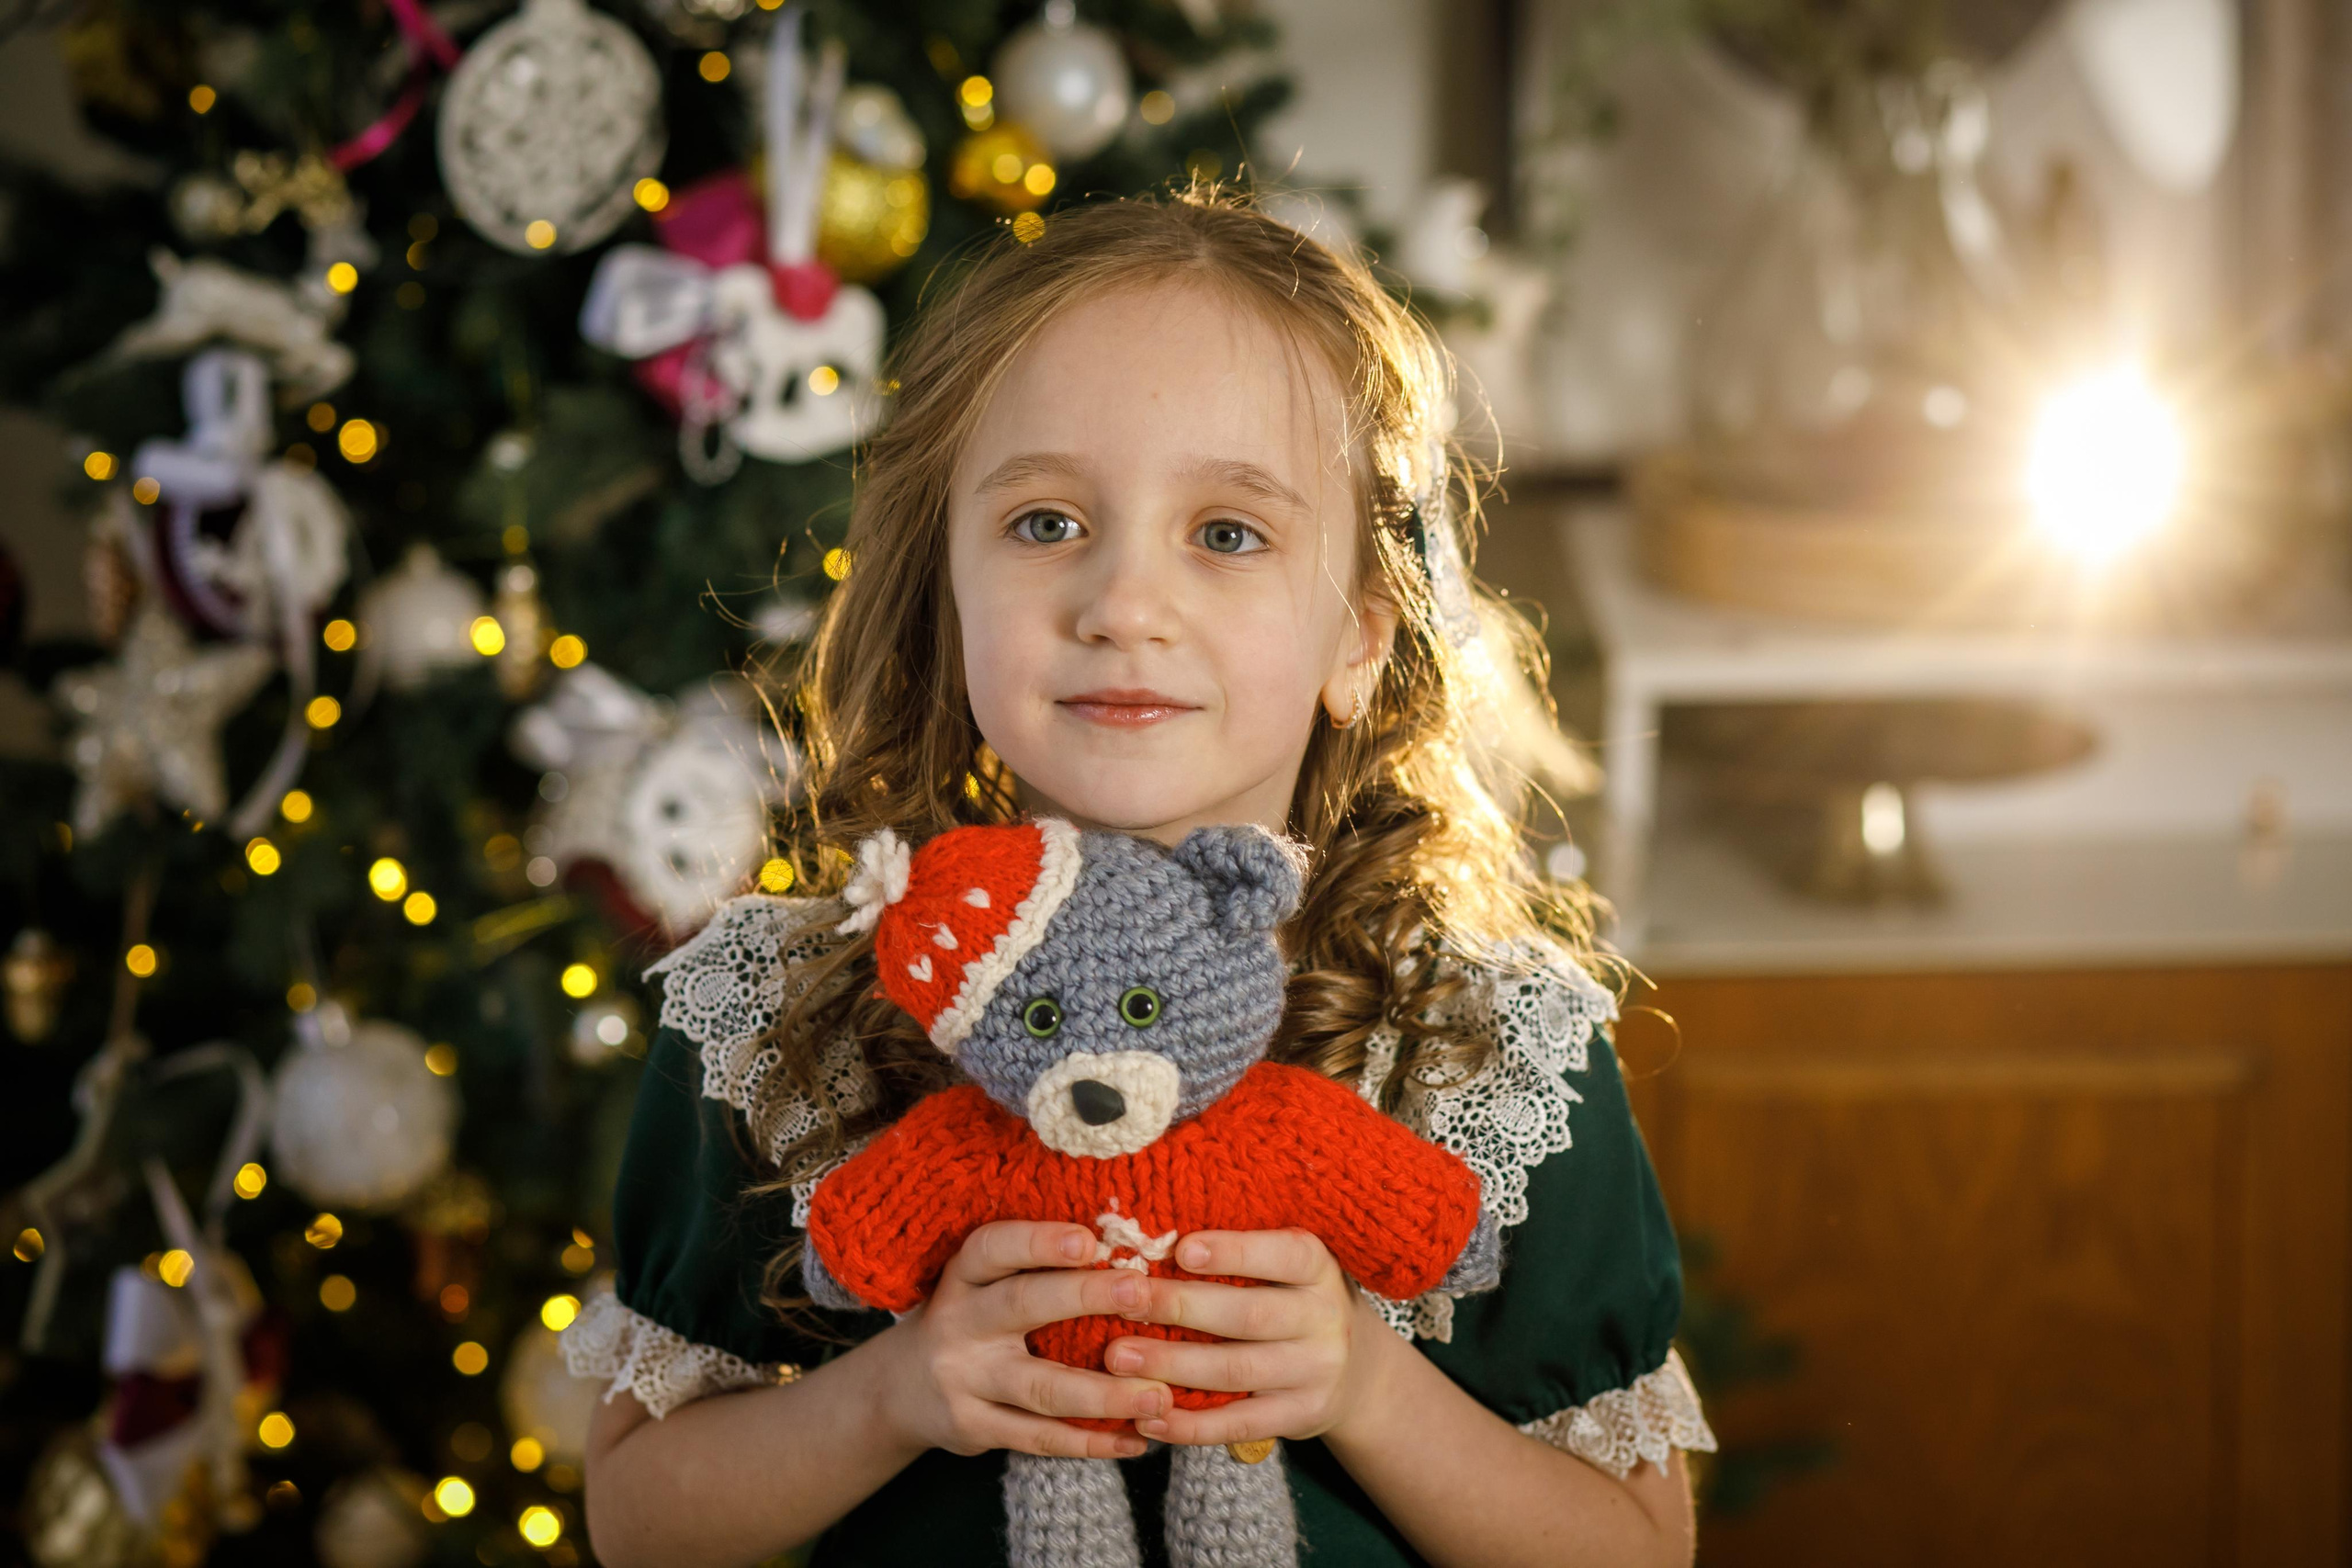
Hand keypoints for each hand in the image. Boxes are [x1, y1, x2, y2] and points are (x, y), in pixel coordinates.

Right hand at [871, 1221, 1169, 1461]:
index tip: (1088, 1240)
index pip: (992, 1249)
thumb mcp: (981, 1286)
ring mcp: (963, 1381)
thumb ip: (1033, 1269)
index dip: (1037, 1241)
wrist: (898, 1390)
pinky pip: (1039, 1438)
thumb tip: (1127, 1245)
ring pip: (1041, 1388)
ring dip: (1106, 1394)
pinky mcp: (973, 1428)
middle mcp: (958, 1323)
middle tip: (1142, 1294)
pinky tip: (1135, 1439)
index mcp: (963, 1277)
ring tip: (1159, 1395)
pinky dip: (1090, 1441)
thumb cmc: (969, 1320)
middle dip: (1085, 1297)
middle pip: (1021, 1305)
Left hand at [1102, 1229, 1391, 1447]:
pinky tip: (1147, 1418)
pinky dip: (1190, 1425)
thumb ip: (1240, 1256)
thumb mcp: (1289, 1270)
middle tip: (1124, 1300)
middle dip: (1180, 1307)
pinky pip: (1238, 1424)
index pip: (1281, 1255)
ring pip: (1235, 1371)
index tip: (1181, 1248)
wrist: (1360, 1373)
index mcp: (1318, 1269)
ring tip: (1117, 1358)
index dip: (1233, 1252)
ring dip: (1171, 1365)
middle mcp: (1324, 1319)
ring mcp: (1315, 1373)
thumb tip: (1153, 1239)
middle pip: (1248, 1315)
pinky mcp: (1300, 1417)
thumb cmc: (1296, 1301)